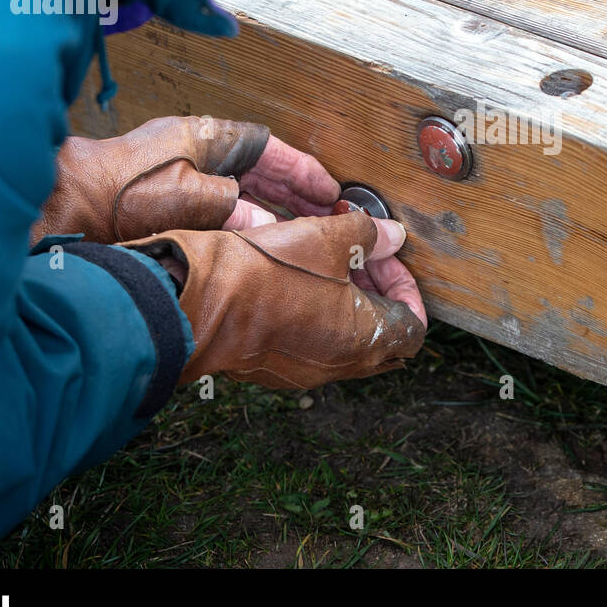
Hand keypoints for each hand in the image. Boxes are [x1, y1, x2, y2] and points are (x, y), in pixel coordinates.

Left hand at [31, 116, 338, 243]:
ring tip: (299, 227)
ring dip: (270, 206)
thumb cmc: (120, 191)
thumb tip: (267, 225)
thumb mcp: (194, 199)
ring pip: (240, 187)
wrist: (69, 205)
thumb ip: (237, 210)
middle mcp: (194, 149)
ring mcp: (178, 172)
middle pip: (259, 168)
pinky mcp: (163, 196)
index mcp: (206, 136)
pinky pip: (219, 204)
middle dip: (293, 191)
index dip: (302, 170)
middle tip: (323, 212)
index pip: (270, 148)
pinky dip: (243, 218)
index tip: (327, 189)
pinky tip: (253, 238)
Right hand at [119, 210, 426, 389]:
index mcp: (362, 339)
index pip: (412, 326)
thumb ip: (366, 235)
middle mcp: (339, 364)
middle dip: (379, 294)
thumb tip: (391, 235)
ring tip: (330, 265)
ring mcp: (305, 371)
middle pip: (382, 337)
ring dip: (348, 305)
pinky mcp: (275, 368)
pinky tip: (299, 284)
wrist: (194, 303)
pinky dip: (318, 318)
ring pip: (346, 341)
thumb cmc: (261, 274)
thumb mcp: (323, 237)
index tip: (390, 259)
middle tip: (364, 259)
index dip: (408, 288)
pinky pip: (313, 346)